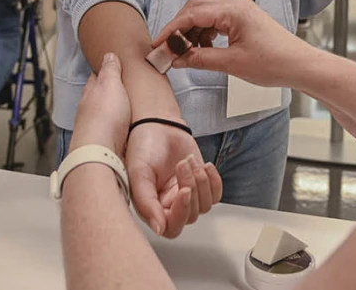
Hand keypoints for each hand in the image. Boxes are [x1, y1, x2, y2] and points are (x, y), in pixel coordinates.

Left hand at [71, 53, 131, 154]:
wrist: (99, 152)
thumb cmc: (103, 118)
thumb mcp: (111, 84)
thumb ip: (110, 70)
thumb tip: (108, 56)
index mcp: (91, 92)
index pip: (97, 77)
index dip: (106, 71)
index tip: (114, 67)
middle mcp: (90, 110)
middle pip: (99, 97)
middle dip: (109, 93)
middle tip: (123, 89)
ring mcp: (96, 128)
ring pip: (104, 115)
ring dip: (113, 112)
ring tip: (126, 109)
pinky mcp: (104, 143)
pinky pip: (112, 131)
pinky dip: (118, 128)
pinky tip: (125, 129)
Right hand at [126, 121, 220, 238]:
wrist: (158, 125)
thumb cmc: (143, 147)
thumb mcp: (138, 173)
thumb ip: (146, 202)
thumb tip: (158, 229)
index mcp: (151, 208)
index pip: (171, 228)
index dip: (181, 213)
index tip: (184, 191)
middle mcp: (169, 207)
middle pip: (191, 215)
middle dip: (190, 186)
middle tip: (181, 164)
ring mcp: (186, 196)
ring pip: (205, 205)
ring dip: (201, 181)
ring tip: (186, 160)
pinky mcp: (200, 186)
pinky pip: (216, 195)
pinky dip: (214, 180)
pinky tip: (204, 165)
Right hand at [153, 0, 311, 87]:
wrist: (300, 66)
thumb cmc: (274, 63)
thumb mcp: (232, 64)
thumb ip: (200, 58)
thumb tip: (177, 58)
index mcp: (233, 10)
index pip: (192, 14)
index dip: (171, 29)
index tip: (158, 43)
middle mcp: (236, 5)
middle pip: (196, 8)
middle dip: (179, 27)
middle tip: (168, 48)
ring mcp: (241, 11)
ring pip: (205, 14)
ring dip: (192, 31)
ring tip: (186, 52)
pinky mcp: (244, 20)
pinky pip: (216, 20)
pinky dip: (205, 33)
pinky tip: (203, 49)